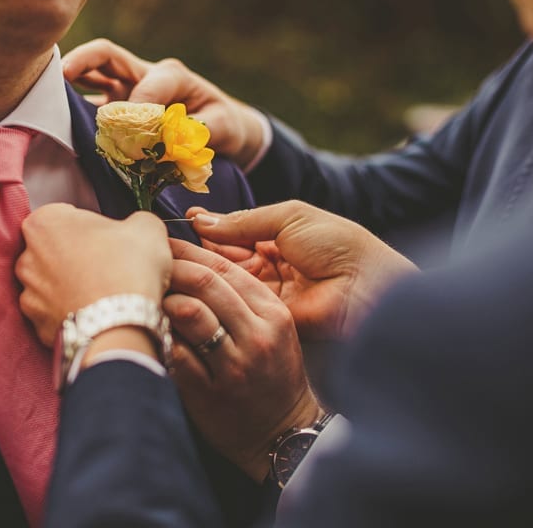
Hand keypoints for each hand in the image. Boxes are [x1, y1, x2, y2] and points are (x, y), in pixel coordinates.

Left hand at [17, 204, 171, 344]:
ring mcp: (29, 295)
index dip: (90, 226)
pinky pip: (56, 314)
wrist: (122, 327)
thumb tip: (137, 229)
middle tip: (108, 264)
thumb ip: (135, 221)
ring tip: (104, 292)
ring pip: (52, 284)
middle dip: (76, 255)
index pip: (64, 215)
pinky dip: (72, 313)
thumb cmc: (128, 273)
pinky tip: (96, 312)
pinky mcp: (38, 326)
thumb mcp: (147, 228)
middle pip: (54, 250)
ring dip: (72, 285)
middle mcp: (27, 258)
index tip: (107, 237)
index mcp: (45, 223)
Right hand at [63, 38, 265, 166]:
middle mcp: (144, 76)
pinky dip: (74, 107)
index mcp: (172, 75)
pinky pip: (91, 102)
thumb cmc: (222, 124)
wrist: (222, 129)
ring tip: (48, 94)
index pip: (148, 83)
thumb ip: (196, 133)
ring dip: (71, 81)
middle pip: (107, 55)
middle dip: (83, 60)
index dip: (140, 109)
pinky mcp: (117, 107)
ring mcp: (127, 90)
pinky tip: (58, 119)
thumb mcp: (222, 127)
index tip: (135, 142)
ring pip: (93, 74)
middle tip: (62, 74)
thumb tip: (167, 143)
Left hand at [164, 238, 318, 482]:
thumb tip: (193, 262)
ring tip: (141, 293)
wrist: (284, 434)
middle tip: (143, 262)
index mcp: (273, 314)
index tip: (163, 243)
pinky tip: (144, 329)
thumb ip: (241, 299)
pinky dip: (159, 336)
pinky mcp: (211, 393)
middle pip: (206, 284)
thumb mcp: (272, 330)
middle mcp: (257, 336)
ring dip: (162, 298)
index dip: (190, 251)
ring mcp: (235, 366)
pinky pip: (178, 353)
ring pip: (190, 313)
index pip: (226, 268)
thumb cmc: (272, 376)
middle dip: (171, 267)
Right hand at [188, 201, 418, 341]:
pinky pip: (233, 303)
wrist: (366, 285)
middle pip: (223, 256)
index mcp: (275, 237)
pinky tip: (188, 282)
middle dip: (197, 248)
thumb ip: (244, 221)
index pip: (232, 232)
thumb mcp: (289, 217)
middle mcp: (266, 265)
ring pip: (223, 279)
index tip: (179, 222)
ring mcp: (263, 292)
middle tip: (166, 243)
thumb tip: (201, 219)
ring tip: (171, 258)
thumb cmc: (337, 243)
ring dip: (199, 269)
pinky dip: (212, 293)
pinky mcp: (262, 315)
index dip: (207, 227)